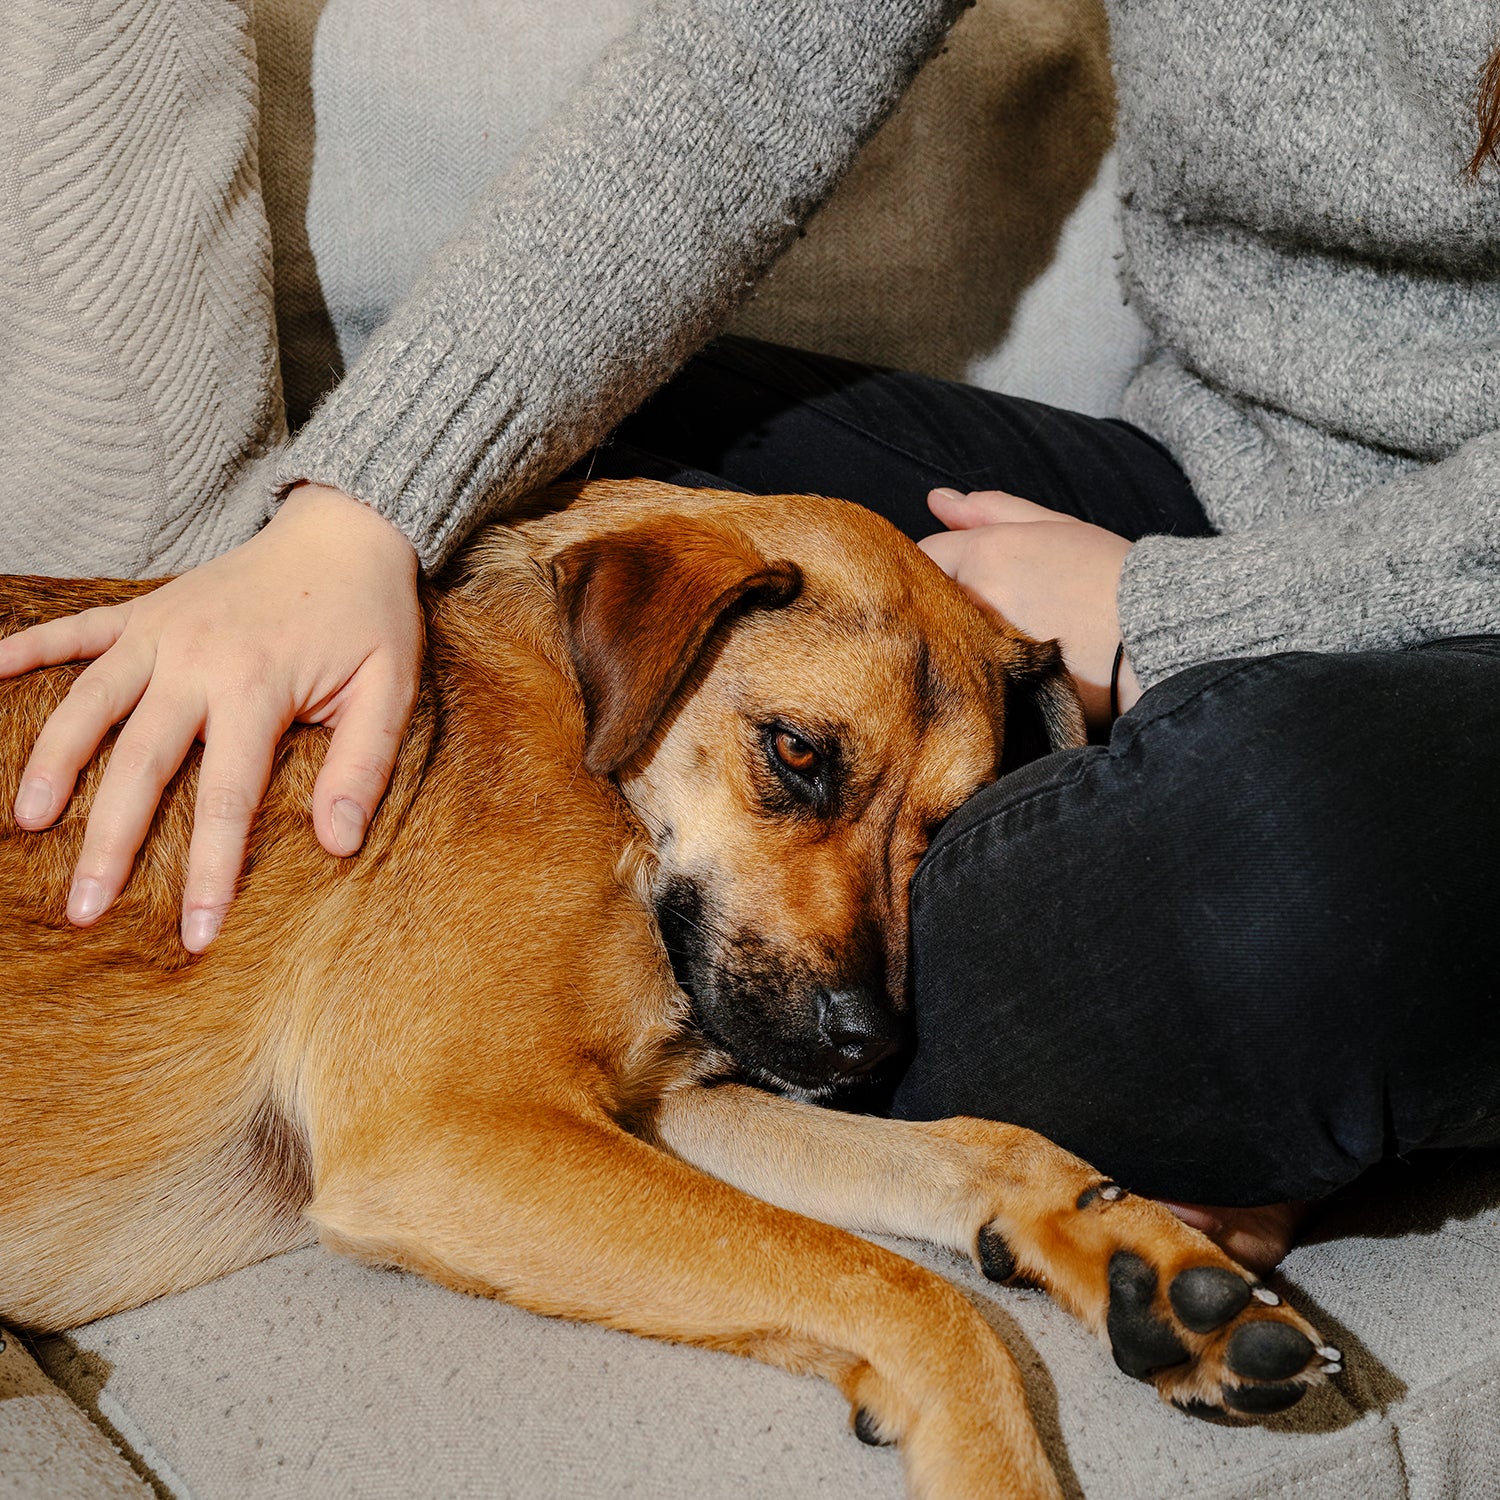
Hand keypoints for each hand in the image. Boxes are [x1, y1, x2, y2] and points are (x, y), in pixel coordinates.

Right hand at [1, 483, 421, 950]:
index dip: (209, 871)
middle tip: (84, 909)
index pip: (225, 798)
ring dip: (54, 760)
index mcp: (257, 687)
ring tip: (29, 822)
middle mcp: (196, 659)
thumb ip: (363, 765)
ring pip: (89, 702)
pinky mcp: (147, 607)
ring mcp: (163, 630)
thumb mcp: (389, 690)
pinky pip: (76, 628)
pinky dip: (26, 647)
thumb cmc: (371, 617)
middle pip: (138, 763)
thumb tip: (339, 843)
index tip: (194, 934)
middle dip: (109, 842)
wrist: (348, 529)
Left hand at [919, 488, 1139, 731]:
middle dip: (948, 599)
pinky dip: (981, 673)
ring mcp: (983, 650)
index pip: (926, 555)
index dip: (944, 564)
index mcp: (985, 557)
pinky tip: (1012, 669)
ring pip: (945, 639)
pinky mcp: (997, 692)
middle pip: (929, 600)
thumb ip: (990, 511)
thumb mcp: (1055, 528)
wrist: (1155, 640)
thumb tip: (938, 500)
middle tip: (993, 607)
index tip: (969, 574)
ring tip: (1011, 638)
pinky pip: (969, 678)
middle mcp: (975, 601)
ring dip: (961, 636)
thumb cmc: (1111, 577)